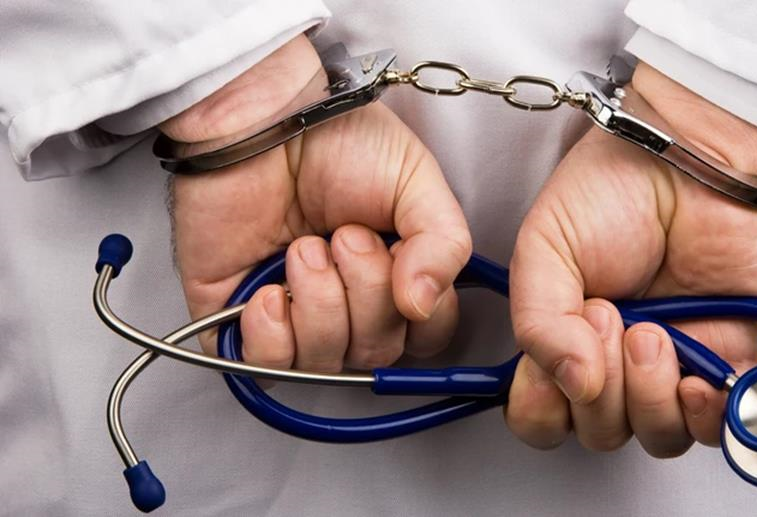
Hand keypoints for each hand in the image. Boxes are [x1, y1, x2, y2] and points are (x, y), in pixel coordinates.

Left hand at [163, 35, 470, 371]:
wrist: (264, 115)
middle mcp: (350, 304)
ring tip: (303, 249)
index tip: (399, 257)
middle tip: (345, 236)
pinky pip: (265, 367)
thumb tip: (423, 305)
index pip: (426, 336)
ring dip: (320, 304)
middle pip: (376, 355)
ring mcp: (295, 316)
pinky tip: (270, 292)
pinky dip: (273, 336)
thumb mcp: (419, 183)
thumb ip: (444, 246)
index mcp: (397, 277)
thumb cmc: (341, 140)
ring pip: (324, 363)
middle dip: (366, 294)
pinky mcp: (237, 320)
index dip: (422, 314)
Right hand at [505, 62, 756, 453]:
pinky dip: (708, 415)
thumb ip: (538, 322)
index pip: (542, 417)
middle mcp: (613, 364)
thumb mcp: (543, 248)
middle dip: (600, 391)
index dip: (544, 407)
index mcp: (563, 342)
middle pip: (598, 432)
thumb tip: (573, 385)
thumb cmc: (610, 190)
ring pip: (656, 436)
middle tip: (607, 318)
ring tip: (652, 333)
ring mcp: (671, 366)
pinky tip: (698, 381)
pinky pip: (720, 424)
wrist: (687, 155)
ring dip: (649, 396)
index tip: (552, 362)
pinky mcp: (727, 359)